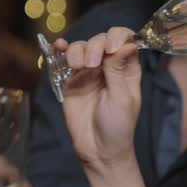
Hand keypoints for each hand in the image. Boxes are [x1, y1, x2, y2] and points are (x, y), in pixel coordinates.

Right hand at [55, 28, 141, 170]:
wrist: (98, 149)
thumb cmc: (118, 126)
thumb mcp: (122, 98)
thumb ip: (117, 70)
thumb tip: (126, 43)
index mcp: (127, 69)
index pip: (125, 41)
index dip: (118, 37)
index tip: (111, 49)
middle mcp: (108, 66)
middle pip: (101, 40)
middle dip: (95, 46)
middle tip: (91, 65)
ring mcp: (88, 72)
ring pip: (82, 46)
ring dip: (78, 50)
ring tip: (78, 67)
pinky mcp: (71, 80)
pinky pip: (65, 59)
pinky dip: (62, 49)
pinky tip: (59, 46)